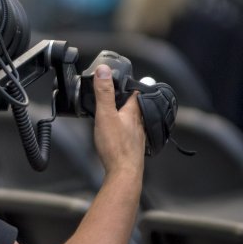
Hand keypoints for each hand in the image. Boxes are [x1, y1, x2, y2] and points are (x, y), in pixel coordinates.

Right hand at [91, 64, 145, 178]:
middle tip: (120, 92)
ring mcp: (137, 135)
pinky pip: (130, 133)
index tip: (126, 78)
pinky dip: (125, 129)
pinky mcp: (133, 147)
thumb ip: (104, 93)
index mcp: (134, 112)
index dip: (131, 83)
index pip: (137, 92)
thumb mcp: (105, 115)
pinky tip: (118, 133)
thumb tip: (104, 70)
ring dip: (127, 114)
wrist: (124, 172)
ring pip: (134, 120)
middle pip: (136, 106)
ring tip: (117, 110)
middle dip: (128, 99)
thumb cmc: (116, 147)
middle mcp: (139, 123)